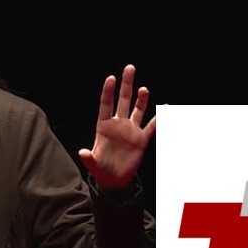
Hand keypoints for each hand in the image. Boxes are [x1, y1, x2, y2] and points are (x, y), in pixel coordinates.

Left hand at [78, 64, 156, 189]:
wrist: (114, 179)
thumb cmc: (101, 169)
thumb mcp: (93, 164)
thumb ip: (88, 158)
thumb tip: (82, 153)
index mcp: (104, 126)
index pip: (106, 104)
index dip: (108, 91)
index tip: (111, 78)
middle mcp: (118, 124)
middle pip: (123, 100)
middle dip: (126, 84)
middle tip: (129, 68)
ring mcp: (130, 130)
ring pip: (138, 110)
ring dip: (141, 99)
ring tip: (143, 89)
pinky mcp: (141, 139)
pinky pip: (152, 126)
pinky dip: (159, 118)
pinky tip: (165, 107)